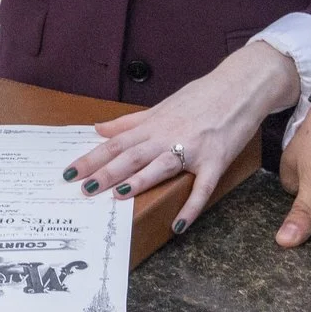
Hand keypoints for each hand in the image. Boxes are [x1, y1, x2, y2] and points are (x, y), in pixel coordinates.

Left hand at [69, 42, 296, 231]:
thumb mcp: (163, 106)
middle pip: (132, 155)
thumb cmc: (202, 96)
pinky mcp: (216, 160)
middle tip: (83, 188)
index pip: (116, 143)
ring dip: (139, 181)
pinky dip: (191, 206)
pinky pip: (202, 187)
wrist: (241, 86)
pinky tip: (178, 225)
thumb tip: (99, 129)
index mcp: (154, 124)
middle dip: (106, 171)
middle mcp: (168, 135)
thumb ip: (131, 122)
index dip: (92, 158)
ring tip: (117, 196)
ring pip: (161, 166)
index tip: (70, 171)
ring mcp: (193, 149)